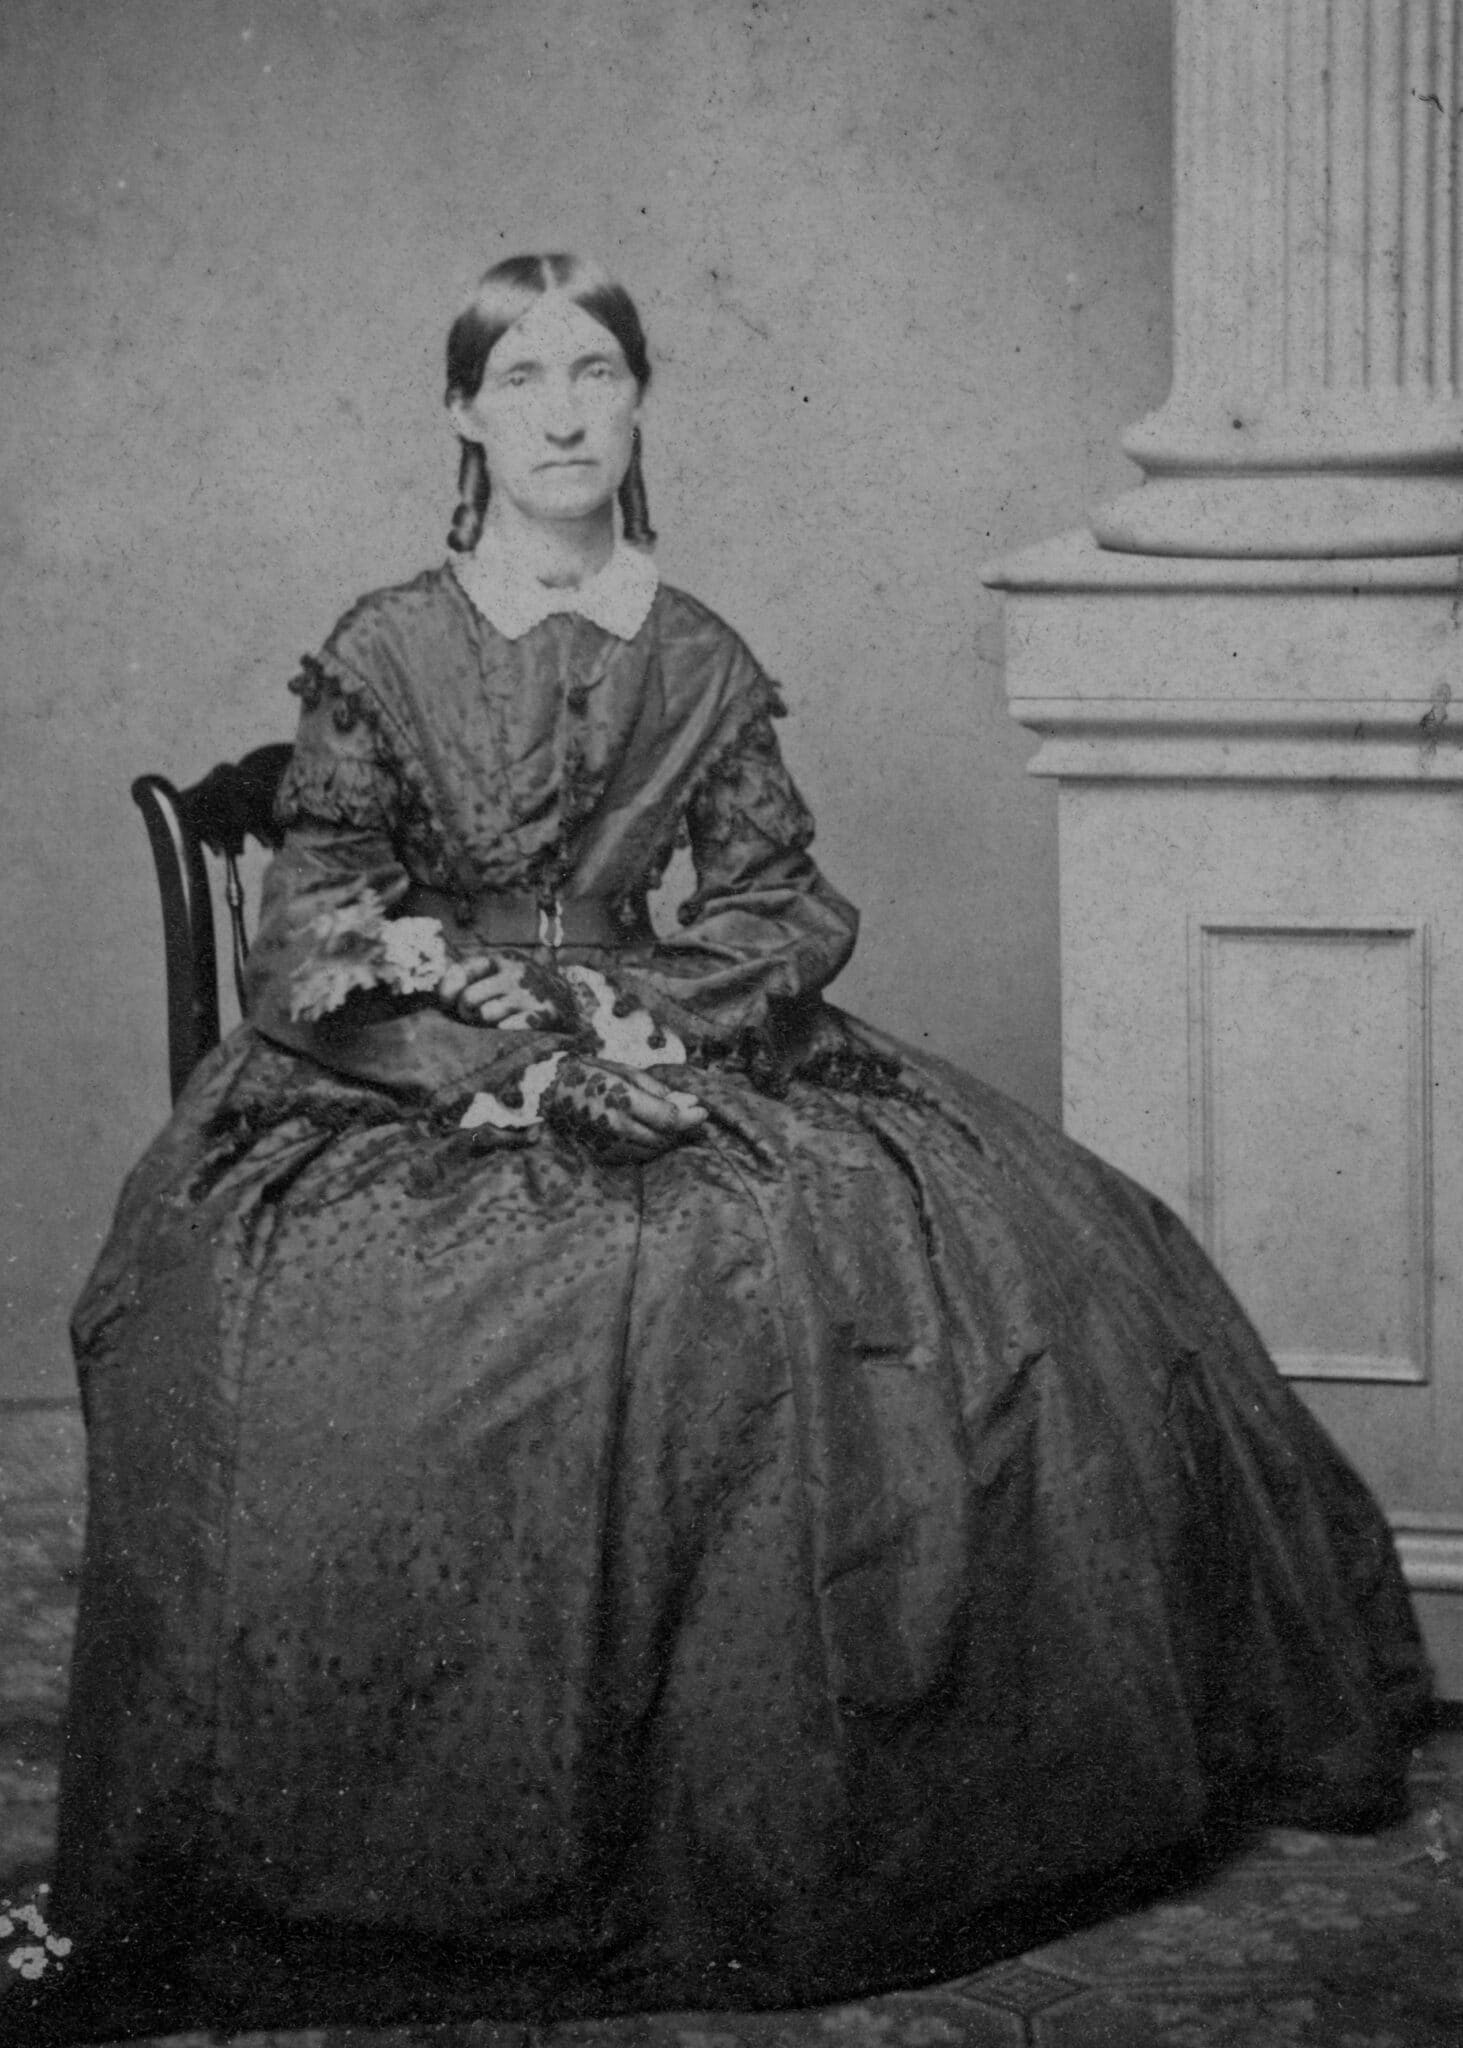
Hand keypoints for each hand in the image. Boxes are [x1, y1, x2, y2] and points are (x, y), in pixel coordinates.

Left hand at [438, 953, 567, 1029]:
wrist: (567, 1002)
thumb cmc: (522, 988)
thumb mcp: (502, 971)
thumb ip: (473, 976)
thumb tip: (438, 991)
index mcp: (502, 959)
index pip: (461, 970)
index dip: (447, 989)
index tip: (447, 1001)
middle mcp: (515, 973)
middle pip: (469, 998)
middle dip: (465, 1012)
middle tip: (473, 1016)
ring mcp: (529, 994)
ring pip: (485, 1014)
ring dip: (484, 1023)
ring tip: (492, 1022)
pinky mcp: (541, 1016)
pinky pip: (507, 1029)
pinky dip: (504, 1032)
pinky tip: (510, 1029)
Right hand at [544, 1056, 707, 1162]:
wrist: (553, 1091)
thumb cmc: (593, 1074)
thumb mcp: (627, 1072)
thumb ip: (658, 1090)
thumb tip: (689, 1103)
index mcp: (623, 1101)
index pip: (668, 1118)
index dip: (690, 1117)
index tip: (703, 1110)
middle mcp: (617, 1126)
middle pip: (664, 1137)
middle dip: (683, 1128)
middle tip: (693, 1116)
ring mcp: (609, 1143)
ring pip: (653, 1150)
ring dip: (669, 1139)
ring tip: (673, 1123)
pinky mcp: (603, 1154)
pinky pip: (638, 1156)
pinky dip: (651, 1147)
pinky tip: (653, 1134)